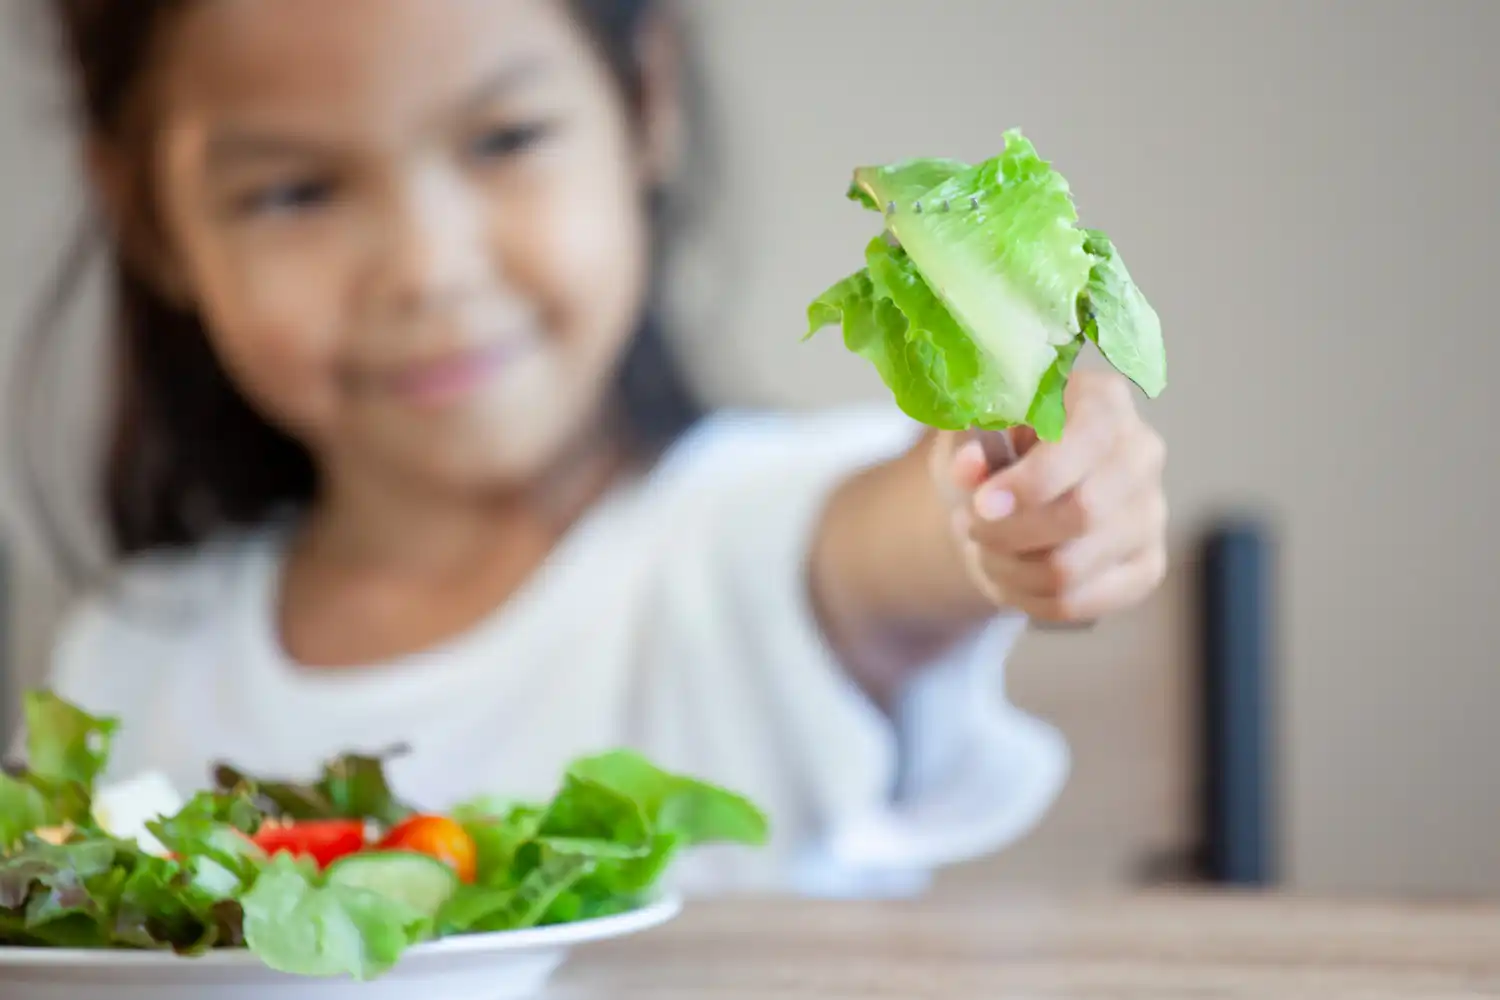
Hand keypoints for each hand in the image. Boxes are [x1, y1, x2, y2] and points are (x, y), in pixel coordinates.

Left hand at [929, 370, 1167, 622]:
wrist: (1014, 493)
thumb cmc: (997, 449)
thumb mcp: (971, 433)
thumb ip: (967, 443)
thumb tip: (968, 470)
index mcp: (1104, 401)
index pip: (1087, 441)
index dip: (1031, 482)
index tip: (980, 504)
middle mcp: (1142, 453)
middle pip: (1083, 513)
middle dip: (1008, 531)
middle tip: (968, 524)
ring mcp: (1151, 514)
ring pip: (1070, 569)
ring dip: (1006, 567)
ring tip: (983, 546)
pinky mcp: (1145, 567)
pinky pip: (1076, 603)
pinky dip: (1025, 597)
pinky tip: (1008, 574)